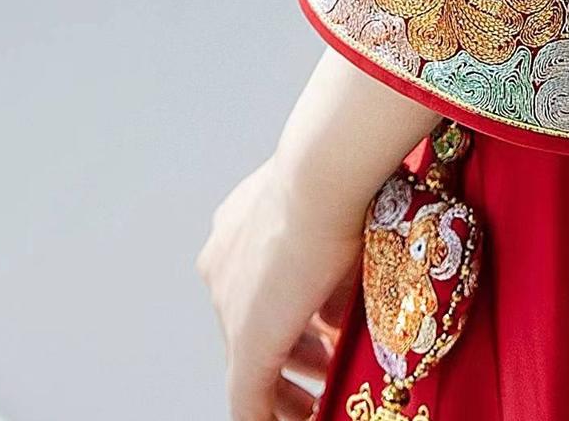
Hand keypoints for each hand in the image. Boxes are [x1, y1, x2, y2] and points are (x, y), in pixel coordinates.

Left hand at [197, 148, 362, 420]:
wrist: (322, 172)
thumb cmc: (337, 177)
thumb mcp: (332, 220)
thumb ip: (331, 261)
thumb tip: (347, 297)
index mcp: (235, 233)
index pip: (258, 288)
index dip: (290, 312)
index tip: (319, 331)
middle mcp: (222, 267)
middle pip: (253, 324)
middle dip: (292, 351)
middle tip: (322, 367)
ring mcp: (230, 307)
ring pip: (251, 362)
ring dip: (287, 383)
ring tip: (316, 397)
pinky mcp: (247, 344)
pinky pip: (250, 398)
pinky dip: (270, 416)